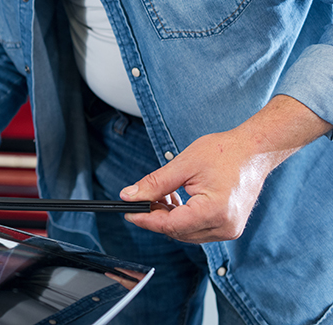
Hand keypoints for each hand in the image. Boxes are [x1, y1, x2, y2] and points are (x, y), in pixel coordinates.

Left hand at [120, 94, 331, 243]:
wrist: (255, 150)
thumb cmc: (224, 152)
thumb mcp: (183, 165)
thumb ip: (155, 184)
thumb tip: (129, 196)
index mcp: (214, 212)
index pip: (170, 225)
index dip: (146, 220)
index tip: (128, 212)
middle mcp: (225, 227)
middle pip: (177, 231)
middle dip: (156, 217)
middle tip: (142, 198)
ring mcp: (230, 229)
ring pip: (186, 232)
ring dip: (169, 217)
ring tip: (161, 194)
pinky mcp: (230, 226)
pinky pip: (198, 228)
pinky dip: (183, 217)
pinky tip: (176, 199)